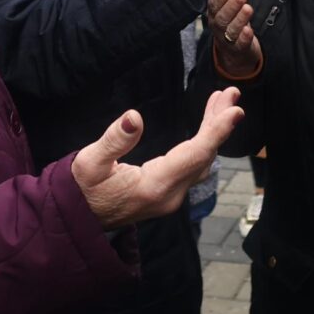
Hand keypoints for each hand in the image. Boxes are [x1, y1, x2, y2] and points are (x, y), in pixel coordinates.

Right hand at [72, 89, 243, 230]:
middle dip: (219, 122)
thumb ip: (114, 140)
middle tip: (231, 93)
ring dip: (213, 130)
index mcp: (154, 187)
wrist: (79, 220)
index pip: (194, 155)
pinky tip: (206, 124)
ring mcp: (172, 196)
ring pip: (202, 160)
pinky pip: (194, 165)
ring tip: (221, 100)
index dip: (216, 132)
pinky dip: (204, 142)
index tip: (235, 111)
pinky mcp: (169, 193)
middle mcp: (170, 195)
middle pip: (205, 155)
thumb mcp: (89, 162)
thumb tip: (134, 117)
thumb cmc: (81, 189)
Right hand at [200, 0, 260, 72]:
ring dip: (239, 19)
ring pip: (230, 30)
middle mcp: (218, 26)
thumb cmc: (229, 19)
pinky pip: (240, 44)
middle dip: (231, 6)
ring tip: (247, 8)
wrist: (235, 50)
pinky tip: (249, 30)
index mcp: (213, 12)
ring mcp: (228, 39)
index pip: (214, 4)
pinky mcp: (239, 49)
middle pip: (221, 17)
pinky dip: (244, 38)